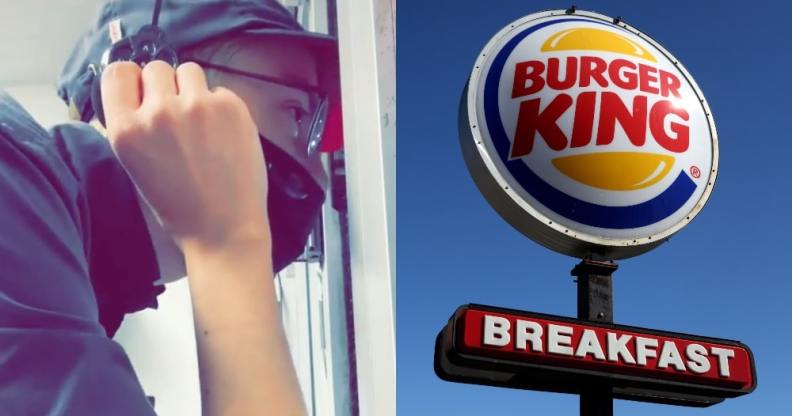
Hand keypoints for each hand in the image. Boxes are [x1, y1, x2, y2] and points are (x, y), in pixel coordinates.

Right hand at [101, 60, 269, 249]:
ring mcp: (197, 106)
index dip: (132, 81)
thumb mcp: (135, 166)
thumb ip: (133, 126)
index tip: (143, 94)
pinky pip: (219, 90)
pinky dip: (221, 106)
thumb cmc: (178, 207)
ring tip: (202, 122)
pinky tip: (224, 135)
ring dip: (193, 89)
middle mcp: (158, 112)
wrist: (225, 229)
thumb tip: (137, 95)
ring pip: (189, 71)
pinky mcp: (231, 106)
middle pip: (155, 68)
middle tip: (178, 116)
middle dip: (165, 87)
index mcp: (125, 130)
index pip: (117, 72)